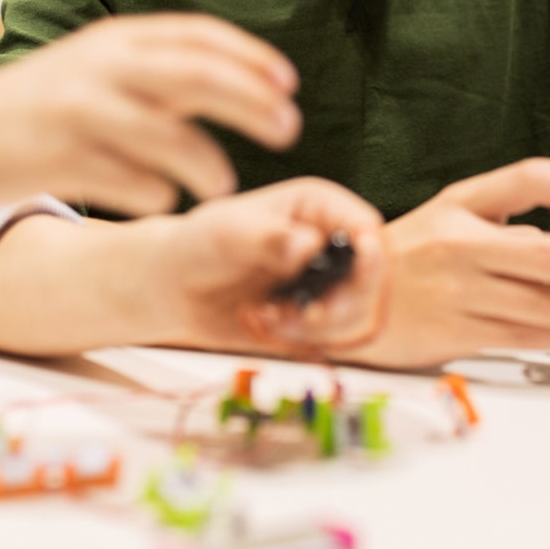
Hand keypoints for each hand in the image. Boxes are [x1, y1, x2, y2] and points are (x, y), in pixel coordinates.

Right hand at [0, 14, 299, 214]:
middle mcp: (102, 67)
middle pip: (200, 77)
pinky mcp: (64, 159)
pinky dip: (157, 193)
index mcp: (114, 38)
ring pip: (172, 138)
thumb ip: (159, 66)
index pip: (200, 36)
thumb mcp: (97, 64)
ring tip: (225, 187)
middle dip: (253, 103)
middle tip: (289, 129)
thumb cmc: (43, 105)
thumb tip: (244, 76)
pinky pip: (133, 182)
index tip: (288, 83)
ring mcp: (81, 113)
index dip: (251, 58)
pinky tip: (164, 200)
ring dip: (209, 165)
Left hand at [148, 178, 386, 351]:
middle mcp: (330, 245)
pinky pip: (328, 340)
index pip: (365, 226)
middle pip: (372, 277)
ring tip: (267, 315)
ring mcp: (325, 285)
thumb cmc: (201, 244)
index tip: (362, 264)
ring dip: (314, 326)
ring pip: (354, 315)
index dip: (372, 250)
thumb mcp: (229, 233)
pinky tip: (262, 322)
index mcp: (318, 208)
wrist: (177, 289)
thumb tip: (309, 245)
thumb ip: (269, 238)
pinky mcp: (315, 318)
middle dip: (344, 301)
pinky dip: (297, 339)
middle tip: (308, 314)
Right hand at [339, 159, 549, 368]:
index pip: (527, 181)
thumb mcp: (449, 217)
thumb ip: (507, 225)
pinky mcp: (460, 332)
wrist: (344, 301)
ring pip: (546, 302)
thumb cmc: (406, 259)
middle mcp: (462, 243)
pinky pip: (527, 335)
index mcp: (460, 203)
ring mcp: (461, 291)